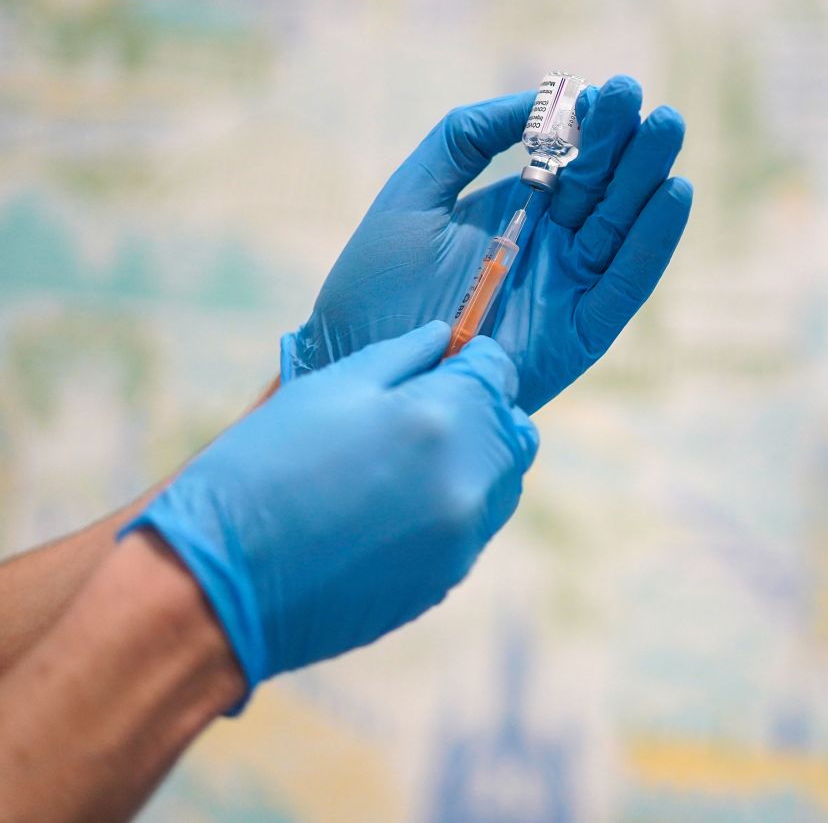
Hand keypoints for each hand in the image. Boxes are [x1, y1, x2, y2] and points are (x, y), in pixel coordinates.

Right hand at [124, 323, 537, 698]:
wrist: (221, 583)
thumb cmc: (262, 469)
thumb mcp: (325, 389)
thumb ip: (401, 357)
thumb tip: (446, 338)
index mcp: (441, 419)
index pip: (498, 372)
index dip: (471, 362)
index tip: (443, 367)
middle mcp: (468, 480)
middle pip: (513, 432)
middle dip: (481, 414)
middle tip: (426, 414)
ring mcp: (463, 538)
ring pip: (502, 485)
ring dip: (474, 464)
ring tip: (406, 465)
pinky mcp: (446, 581)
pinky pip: (472, 530)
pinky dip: (452, 510)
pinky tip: (390, 511)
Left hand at [282, 76, 692, 412]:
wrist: (362, 358)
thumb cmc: (376, 282)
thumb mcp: (416, 191)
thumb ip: (468, 137)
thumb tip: (534, 99)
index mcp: (522, 212)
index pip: (571, 161)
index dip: (590, 127)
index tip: (601, 90)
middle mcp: (556, 248)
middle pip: (607, 188)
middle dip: (628, 142)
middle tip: (643, 97)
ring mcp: (572, 288)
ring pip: (624, 226)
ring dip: (650, 177)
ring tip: (668, 125)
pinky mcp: (583, 331)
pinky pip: (628, 282)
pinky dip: (653, 241)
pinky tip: (674, 192)